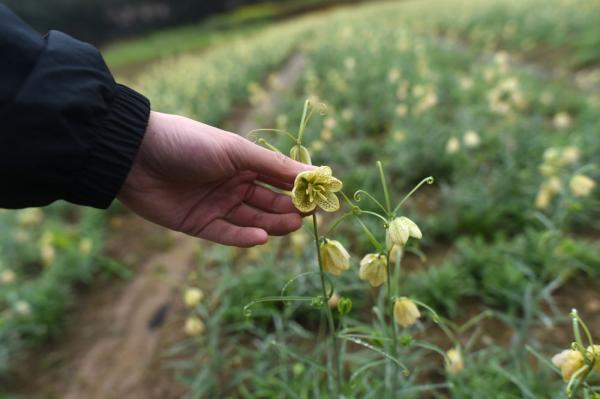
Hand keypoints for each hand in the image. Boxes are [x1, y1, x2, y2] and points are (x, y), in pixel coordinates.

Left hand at [118, 111, 312, 246]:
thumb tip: (313, 172)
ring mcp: (216, 204)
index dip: (299, 188)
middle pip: (268, 201)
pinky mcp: (198, 224)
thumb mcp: (235, 150)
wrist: (134, 155)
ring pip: (251, 219)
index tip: (321, 199)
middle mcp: (232, 183)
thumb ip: (273, 166)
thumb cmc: (189, 143)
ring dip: (272, 223)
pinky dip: (243, 237)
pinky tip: (261, 237)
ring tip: (292, 226)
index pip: (278, 178)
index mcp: (243, 162)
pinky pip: (226, 233)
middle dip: (288, 209)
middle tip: (307, 217)